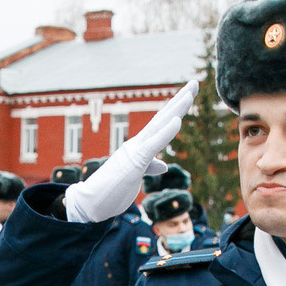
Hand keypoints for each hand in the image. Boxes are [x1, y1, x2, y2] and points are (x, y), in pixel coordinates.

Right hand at [63, 80, 194, 222]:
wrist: (90, 202)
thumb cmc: (111, 190)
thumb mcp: (136, 176)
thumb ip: (149, 167)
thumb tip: (163, 165)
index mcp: (140, 147)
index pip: (161, 123)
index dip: (175, 108)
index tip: (188, 95)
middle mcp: (138, 143)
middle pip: (163, 117)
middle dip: (180, 100)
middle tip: (195, 82)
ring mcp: (135, 150)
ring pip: (159, 125)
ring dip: (176, 109)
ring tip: (191, 94)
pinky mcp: (135, 162)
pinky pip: (153, 144)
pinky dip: (166, 132)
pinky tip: (177, 120)